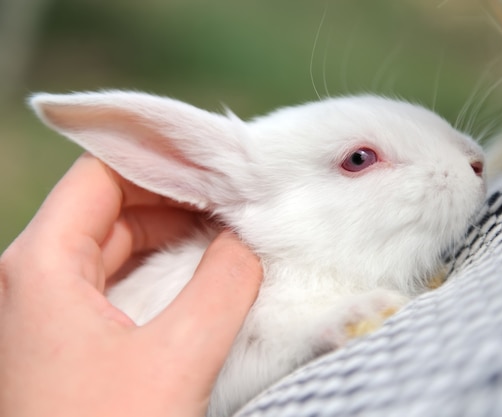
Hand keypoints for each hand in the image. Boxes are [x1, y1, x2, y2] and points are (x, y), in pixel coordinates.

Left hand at [0, 154, 262, 416]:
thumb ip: (225, 284)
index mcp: (42, 263)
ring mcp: (51, 307)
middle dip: (178, 197)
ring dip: (175, 232)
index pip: (104, 172)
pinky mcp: (71, 336)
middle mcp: (36, 275)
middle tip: (238, 201)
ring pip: (118, 241)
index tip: (221, 167)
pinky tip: (205, 273)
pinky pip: (120, 279)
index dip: (163, 161)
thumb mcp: (178, 357)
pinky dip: (164, 267)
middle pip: (112, 203)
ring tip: (231, 233)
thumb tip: (248, 240)